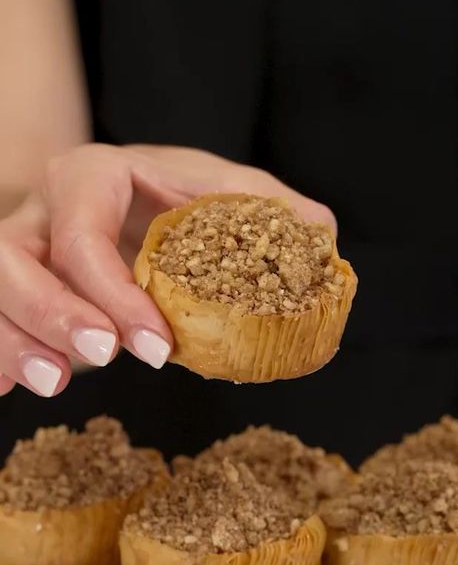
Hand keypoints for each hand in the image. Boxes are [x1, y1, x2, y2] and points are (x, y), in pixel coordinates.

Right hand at [0, 144, 335, 396]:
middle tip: (102, 360)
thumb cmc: (174, 194)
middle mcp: (40, 210)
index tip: (157, 347)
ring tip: (54, 384)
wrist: (123, 191)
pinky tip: (7, 388)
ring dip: (12, 342)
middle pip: (11, 260)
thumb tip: (320, 236)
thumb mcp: (222, 187)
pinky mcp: (12, 288)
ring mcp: (17, 248)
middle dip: (50, 315)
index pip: (82, 232)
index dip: (112, 293)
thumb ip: (266, 207)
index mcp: (90, 177)